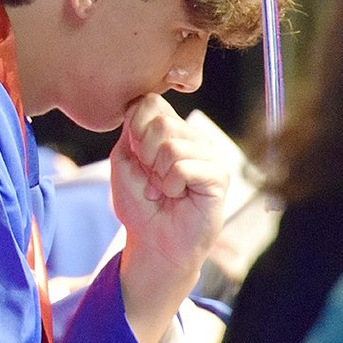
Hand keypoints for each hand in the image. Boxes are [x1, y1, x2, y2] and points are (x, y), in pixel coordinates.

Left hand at [110, 94, 228, 342]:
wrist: (154, 241)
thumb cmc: (139, 202)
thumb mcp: (123, 160)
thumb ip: (131, 129)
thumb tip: (144, 105)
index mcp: (169, 129)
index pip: (150, 102)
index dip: (134, 127)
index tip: (136, 155)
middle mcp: (192, 137)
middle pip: (161, 122)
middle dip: (145, 154)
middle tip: (151, 177)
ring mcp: (209, 155)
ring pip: (172, 145)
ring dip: (158, 174)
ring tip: (165, 189)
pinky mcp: (219, 176)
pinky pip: (184, 167)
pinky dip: (171, 185)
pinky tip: (177, 196)